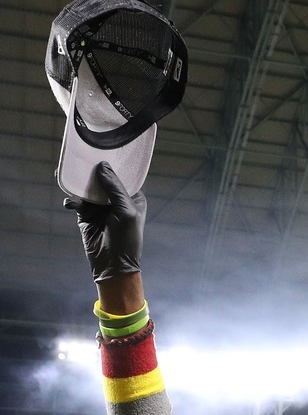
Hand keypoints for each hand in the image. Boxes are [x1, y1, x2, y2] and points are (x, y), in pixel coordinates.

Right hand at [64, 162, 145, 281]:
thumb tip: (102, 165)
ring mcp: (100, 207)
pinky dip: (73, 200)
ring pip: (88, 188)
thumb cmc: (126, 239)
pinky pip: (78, 202)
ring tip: (69, 175)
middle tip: (82, 157)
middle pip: (103, 178)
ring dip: (79, 183)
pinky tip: (71, 203)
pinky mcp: (86, 215)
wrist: (113, 266)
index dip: (113, 163)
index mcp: (132, 197)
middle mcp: (116, 199)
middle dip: (92, 170)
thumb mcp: (125, 211)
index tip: (102, 148)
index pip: (122, 175)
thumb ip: (115, 188)